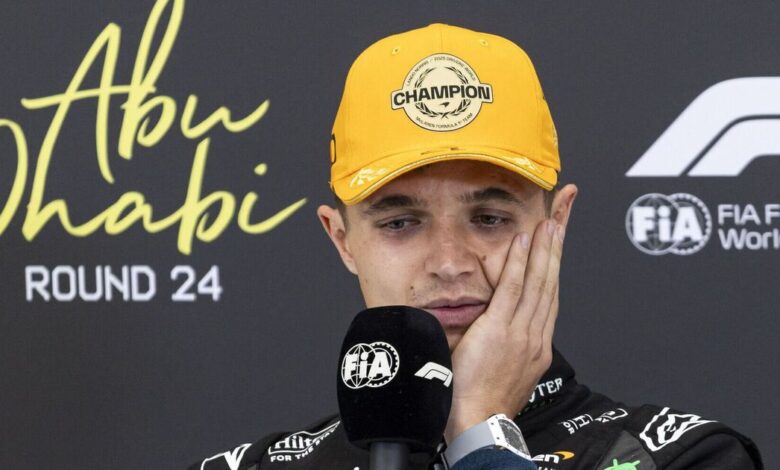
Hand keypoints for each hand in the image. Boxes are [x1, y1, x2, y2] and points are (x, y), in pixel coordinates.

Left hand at [444, 218, 564, 441]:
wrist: (480, 423)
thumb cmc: (485, 404)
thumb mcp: (509, 375)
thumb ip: (511, 352)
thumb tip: (504, 337)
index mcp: (537, 347)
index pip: (548, 300)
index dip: (553, 272)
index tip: (555, 251)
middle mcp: (535, 337)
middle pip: (549, 285)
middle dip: (556, 252)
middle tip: (560, 222)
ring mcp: (520, 332)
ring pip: (537, 283)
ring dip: (544, 250)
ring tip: (549, 223)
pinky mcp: (500, 329)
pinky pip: (512, 288)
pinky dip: (520, 263)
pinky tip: (524, 241)